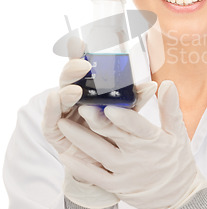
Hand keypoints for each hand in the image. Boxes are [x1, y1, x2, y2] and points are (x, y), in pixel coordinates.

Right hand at [42, 36, 134, 208]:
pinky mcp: (56, 133)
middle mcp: (75, 97)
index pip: (84, 67)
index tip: (80, 40)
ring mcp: (63, 113)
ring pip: (60, 95)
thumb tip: (153, 85)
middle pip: (71, 78)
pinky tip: (56, 98)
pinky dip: (51, 108)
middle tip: (84, 65)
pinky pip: (50, 119)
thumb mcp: (128, 115)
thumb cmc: (119, 135)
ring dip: (66, 89)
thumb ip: (135, 100)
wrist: (111, 169)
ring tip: (76, 88)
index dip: (80, 52)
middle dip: (75, 68)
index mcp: (91, 89)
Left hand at [58, 80, 206, 208]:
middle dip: (96, 121)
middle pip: (113, 136)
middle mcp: (137, 156)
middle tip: (80, 106)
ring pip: (99, 154)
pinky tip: (65, 154)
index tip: (110, 106)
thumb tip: (167, 83)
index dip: (124, 117)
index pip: (137, 126)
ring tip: (62, 124)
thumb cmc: (177, 159)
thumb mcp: (178, 132)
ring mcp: (125, 172)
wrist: (178, 196)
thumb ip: (170, 107)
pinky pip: (95, 176)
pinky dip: (79, 167)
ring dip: (80, 139)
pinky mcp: (116, 185)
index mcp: (152, 140)